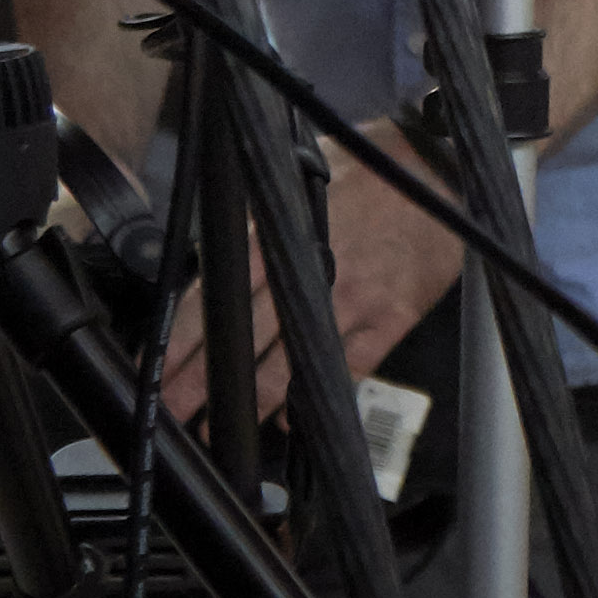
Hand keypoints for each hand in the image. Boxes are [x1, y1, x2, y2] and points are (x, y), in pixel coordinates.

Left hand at [167, 169, 461, 422]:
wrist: (443, 170)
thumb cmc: (371, 164)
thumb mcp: (302, 176)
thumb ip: (262, 216)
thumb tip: (222, 245)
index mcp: (276, 236)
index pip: (210, 298)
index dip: (178, 343)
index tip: (154, 373)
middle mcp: (306, 272)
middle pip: (241, 341)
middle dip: (199, 384)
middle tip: (175, 417)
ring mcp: (350, 300)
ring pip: (289, 362)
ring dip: (252, 401)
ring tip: (222, 432)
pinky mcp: (390, 316)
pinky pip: (348, 366)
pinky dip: (317, 394)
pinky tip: (291, 417)